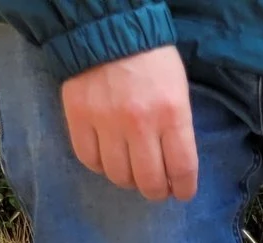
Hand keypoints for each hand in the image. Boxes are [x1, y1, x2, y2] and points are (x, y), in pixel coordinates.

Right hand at [60, 45, 198, 200]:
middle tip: (156, 187)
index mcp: (172, 114)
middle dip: (157, 191)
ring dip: (128, 180)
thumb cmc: (152, 60)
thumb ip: (178, 128)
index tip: (181, 192)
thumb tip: (174, 167)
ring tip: (131, 170)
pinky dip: (100, 166)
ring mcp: (106, 123)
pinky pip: (89, 160)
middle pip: (149, 181)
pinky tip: (107, 158)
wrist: (110, 29)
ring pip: (118, 175)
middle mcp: (140, 123)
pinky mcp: (79, 119)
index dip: (183, 189)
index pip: (182, 169)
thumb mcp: (178, 90)